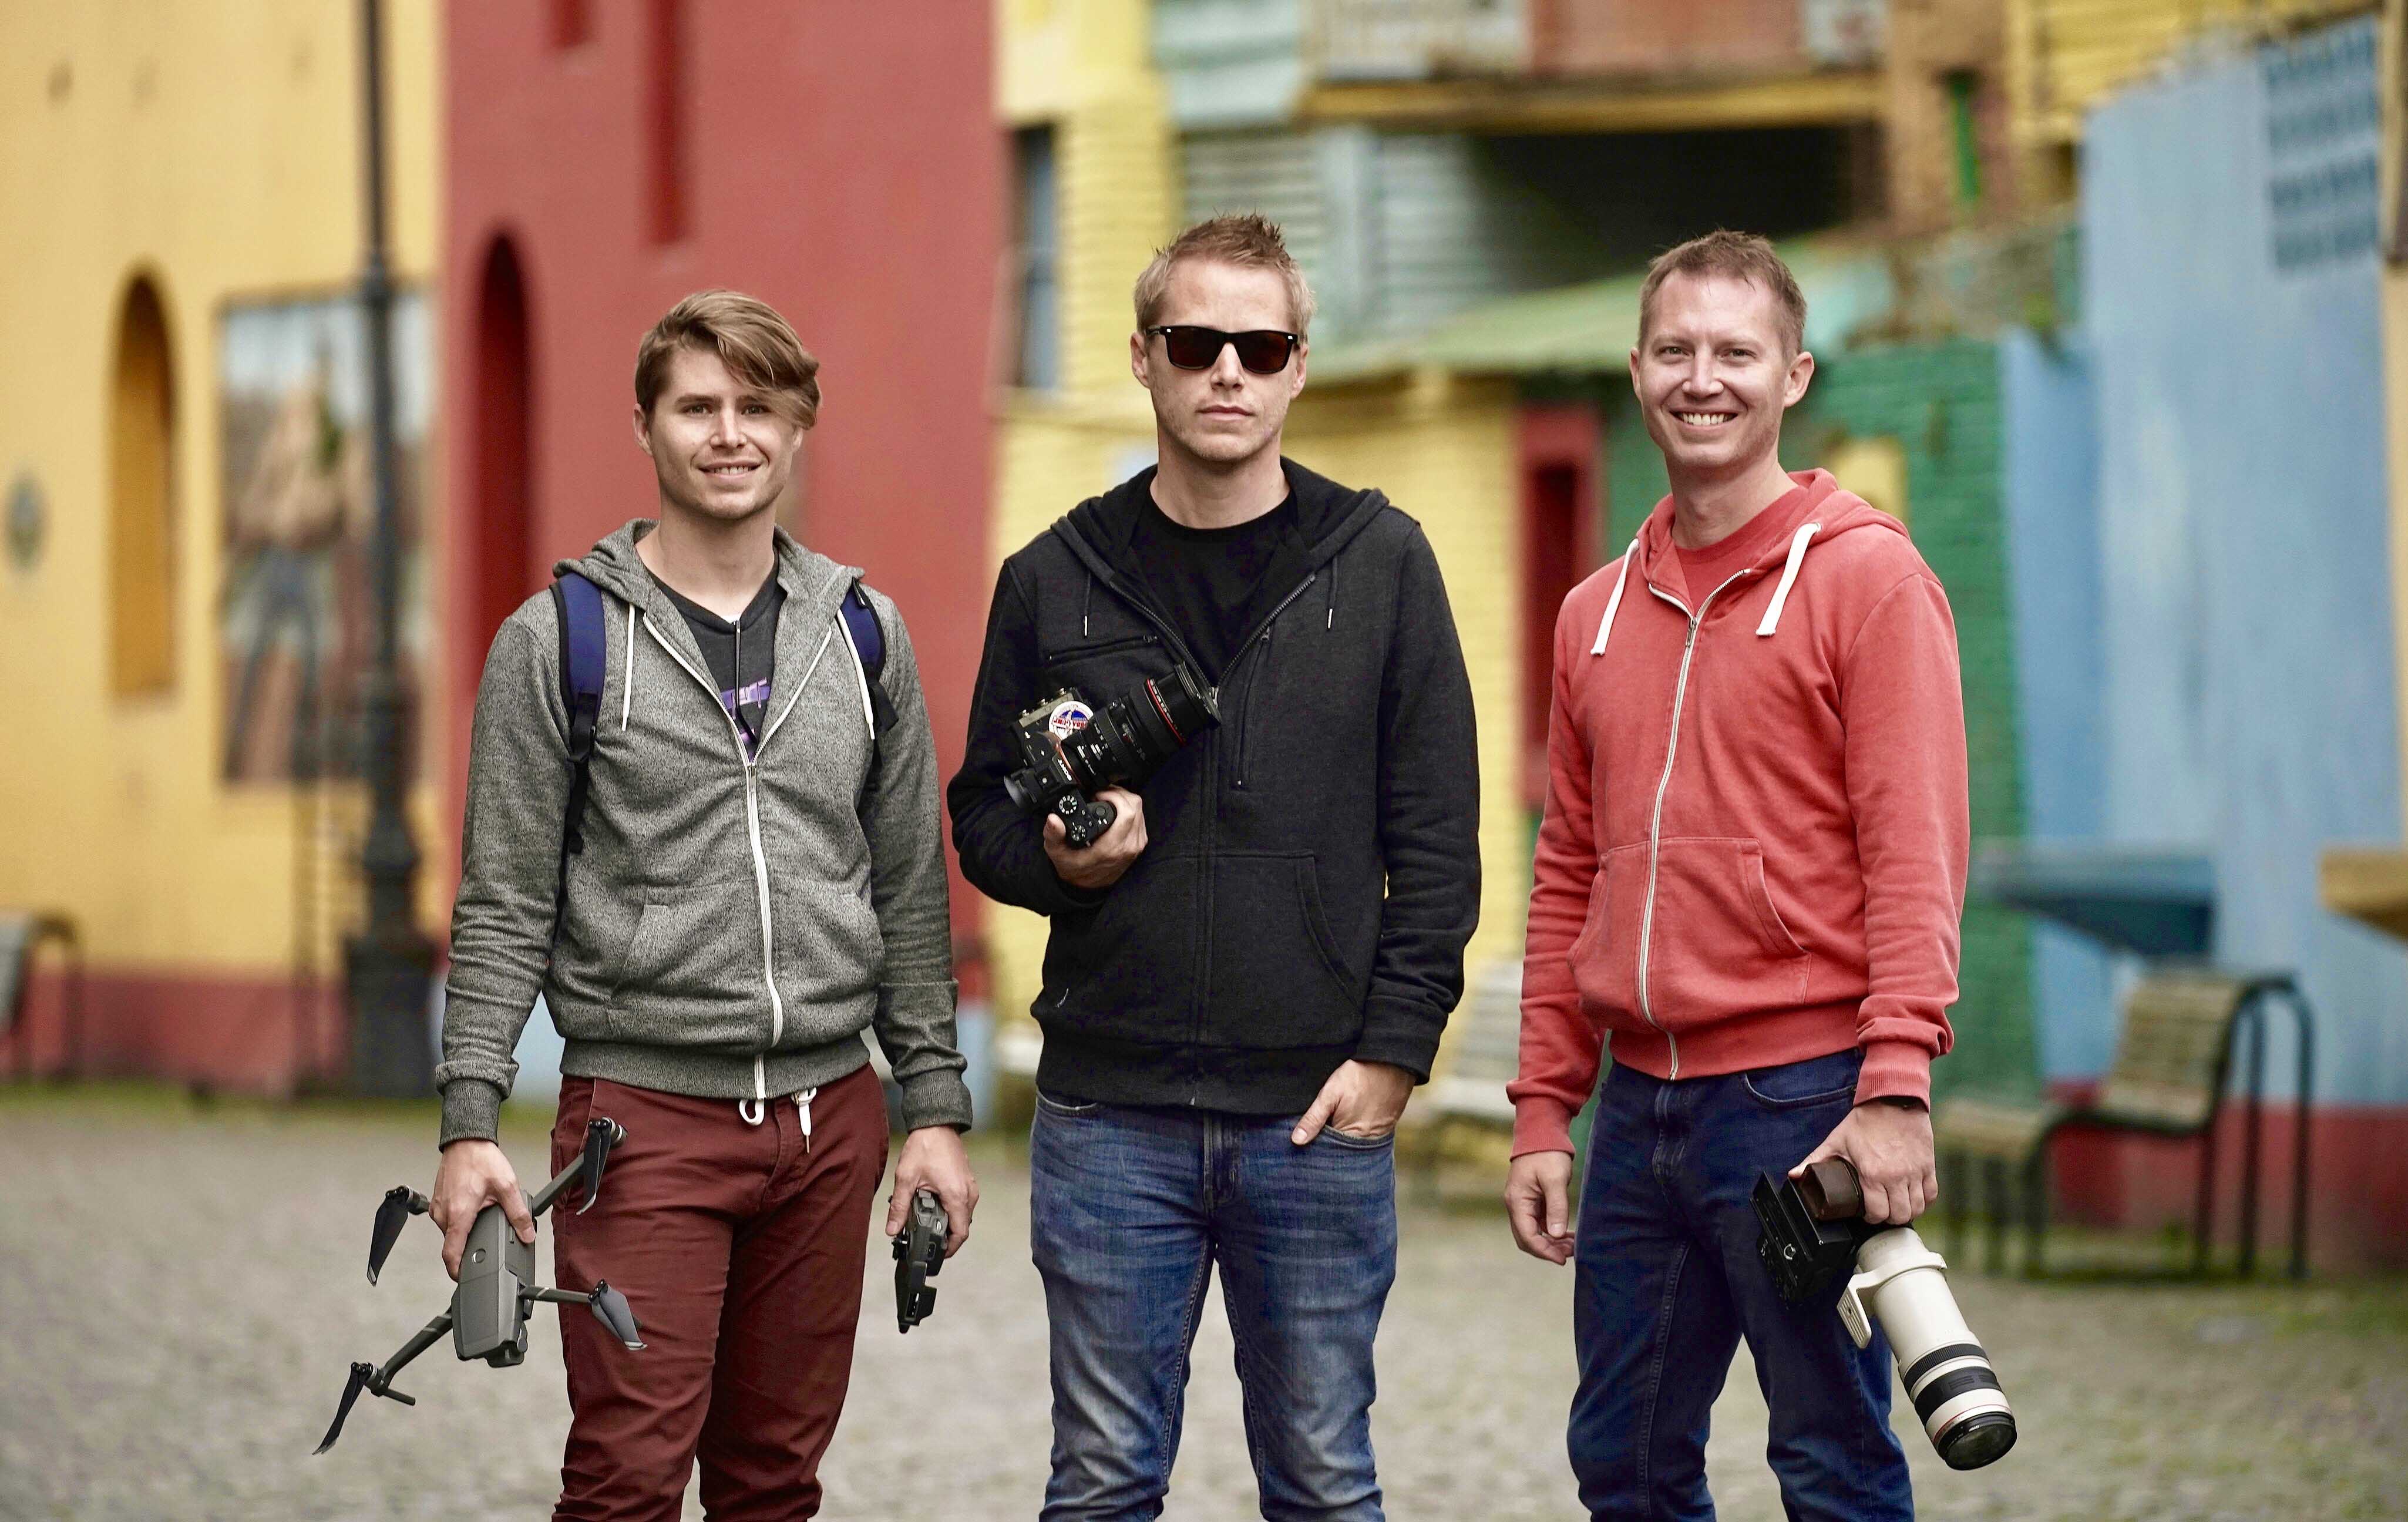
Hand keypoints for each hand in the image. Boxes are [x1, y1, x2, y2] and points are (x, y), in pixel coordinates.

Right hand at [430, 1138, 534, 1280]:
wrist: (466, 1140)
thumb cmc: (482, 1160)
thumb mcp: (507, 1187)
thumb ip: (518, 1214)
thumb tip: (527, 1234)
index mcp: (459, 1215)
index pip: (451, 1254)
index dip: (457, 1271)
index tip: (464, 1278)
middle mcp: (443, 1214)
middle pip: (453, 1244)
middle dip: (469, 1247)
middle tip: (487, 1241)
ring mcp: (438, 1208)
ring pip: (450, 1232)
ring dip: (465, 1231)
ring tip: (482, 1219)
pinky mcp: (438, 1202)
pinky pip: (448, 1220)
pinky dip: (460, 1220)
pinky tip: (473, 1209)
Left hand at [887, 1126, 977, 1256]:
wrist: (937, 1123)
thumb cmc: (925, 1146)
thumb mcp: (906, 1178)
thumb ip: (899, 1207)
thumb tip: (892, 1229)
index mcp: (956, 1196)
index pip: (960, 1234)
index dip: (949, 1249)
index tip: (936, 1254)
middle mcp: (968, 1194)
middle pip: (962, 1227)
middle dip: (945, 1236)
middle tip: (925, 1239)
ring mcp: (970, 1187)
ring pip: (963, 1216)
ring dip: (948, 1223)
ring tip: (926, 1223)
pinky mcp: (967, 1182)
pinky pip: (962, 1204)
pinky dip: (951, 1211)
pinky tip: (933, 1207)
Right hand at [1043, 786, 1146, 890]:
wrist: (1085, 887)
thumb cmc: (1073, 868)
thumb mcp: (1057, 852)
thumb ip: (1054, 835)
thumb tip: (1053, 819)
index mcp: (1111, 847)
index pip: (1127, 812)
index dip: (1114, 795)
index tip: (1098, 794)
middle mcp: (1128, 846)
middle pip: (1135, 806)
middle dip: (1119, 793)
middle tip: (1102, 793)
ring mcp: (1136, 846)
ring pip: (1140, 811)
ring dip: (1125, 801)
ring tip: (1107, 799)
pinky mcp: (1138, 845)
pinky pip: (1140, 820)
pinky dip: (1130, 810)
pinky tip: (1115, 810)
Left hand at [1290, 1060, 1413, 1144]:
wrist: (1392, 1062)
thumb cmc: (1359, 1075)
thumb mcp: (1330, 1093)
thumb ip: (1314, 1118)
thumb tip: (1296, 1141)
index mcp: (1350, 1135)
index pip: (1328, 1150)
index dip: (1317, 1143)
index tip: (1308, 1136)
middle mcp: (1366, 1141)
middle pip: (1343, 1149)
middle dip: (1331, 1142)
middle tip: (1325, 1124)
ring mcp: (1379, 1135)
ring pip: (1355, 1143)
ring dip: (1346, 1136)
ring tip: (1341, 1118)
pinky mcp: (1387, 1126)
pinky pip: (1369, 1136)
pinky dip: (1359, 1131)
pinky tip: (1354, 1117)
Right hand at [1506, 1151, 1574, 1264]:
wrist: (1541, 1132)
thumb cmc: (1547, 1153)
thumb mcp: (1555, 1180)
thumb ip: (1556, 1207)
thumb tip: (1556, 1235)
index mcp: (1517, 1201)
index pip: (1527, 1236)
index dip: (1544, 1251)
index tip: (1562, 1259)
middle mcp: (1516, 1204)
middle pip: (1527, 1238)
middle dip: (1547, 1249)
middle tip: (1570, 1253)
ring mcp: (1522, 1202)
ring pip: (1533, 1231)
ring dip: (1551, 1241)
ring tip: (1572, 1245)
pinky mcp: (1531, 1199)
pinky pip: (1538, 1222)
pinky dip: (1551, 1230)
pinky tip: (1567, 1233)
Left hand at [1792, 1100, 1936, 1225]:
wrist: (1893, 1100)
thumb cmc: (1864, 1121)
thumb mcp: (1836, 1140)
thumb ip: (1815, 1159)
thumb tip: (1795, 1175)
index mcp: (1873, 1174)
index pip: (1878, 1213)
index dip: (1871, 1217)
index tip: (1867, 1212)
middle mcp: (1896, 1176)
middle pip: (1899, 1215)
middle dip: (1889, 1218)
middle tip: (1882, 1211)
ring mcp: (1915, 1172)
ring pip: (1917, 1208)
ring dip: (1906, 1211)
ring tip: (1896, 1206)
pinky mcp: (1928, 1166)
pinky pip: (1931, 1194)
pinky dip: (1924, 1201)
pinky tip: (1913, 1198)